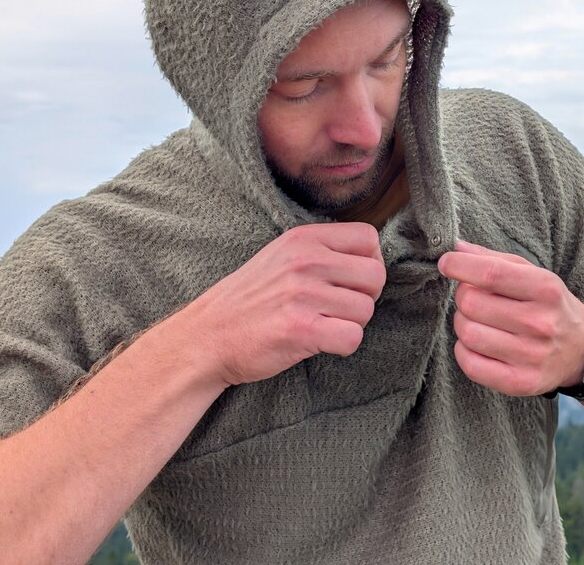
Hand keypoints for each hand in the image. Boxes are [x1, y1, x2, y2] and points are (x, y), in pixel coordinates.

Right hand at [192, 222, 385, 386]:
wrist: (207, 336)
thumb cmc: (249, 300)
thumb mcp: (281, 256)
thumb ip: (322, 251)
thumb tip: (370, 259)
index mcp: (303, 239)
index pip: (368, 238)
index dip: (370, 262)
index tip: (351, 281)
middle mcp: (305, 261)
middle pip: (376, 276)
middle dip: (366, 297)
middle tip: (339, 309)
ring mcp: (302, 294)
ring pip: (366, 310)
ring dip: (350, 324)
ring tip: (322, 324)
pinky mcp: (301, 329)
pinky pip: (352, 337)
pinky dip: (342, 345)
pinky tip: (320, 342)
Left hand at [437, 240, 583, 395]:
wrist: (583, 349)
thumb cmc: (549, 305)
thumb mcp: (533, 274)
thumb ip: (495, 259)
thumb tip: (456, 248)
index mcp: (545, 289)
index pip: (491, 274)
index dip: (460, 266)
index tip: (446, 263)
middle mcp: (541, 323)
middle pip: (471, 303)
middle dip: (463, 296)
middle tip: (472, 297)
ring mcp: (531, 356)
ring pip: (467, 333)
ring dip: (462, 322)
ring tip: (477, 320)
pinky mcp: (520, 382)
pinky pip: (470, 364)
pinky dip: (463, 350)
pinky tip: (476, 343)